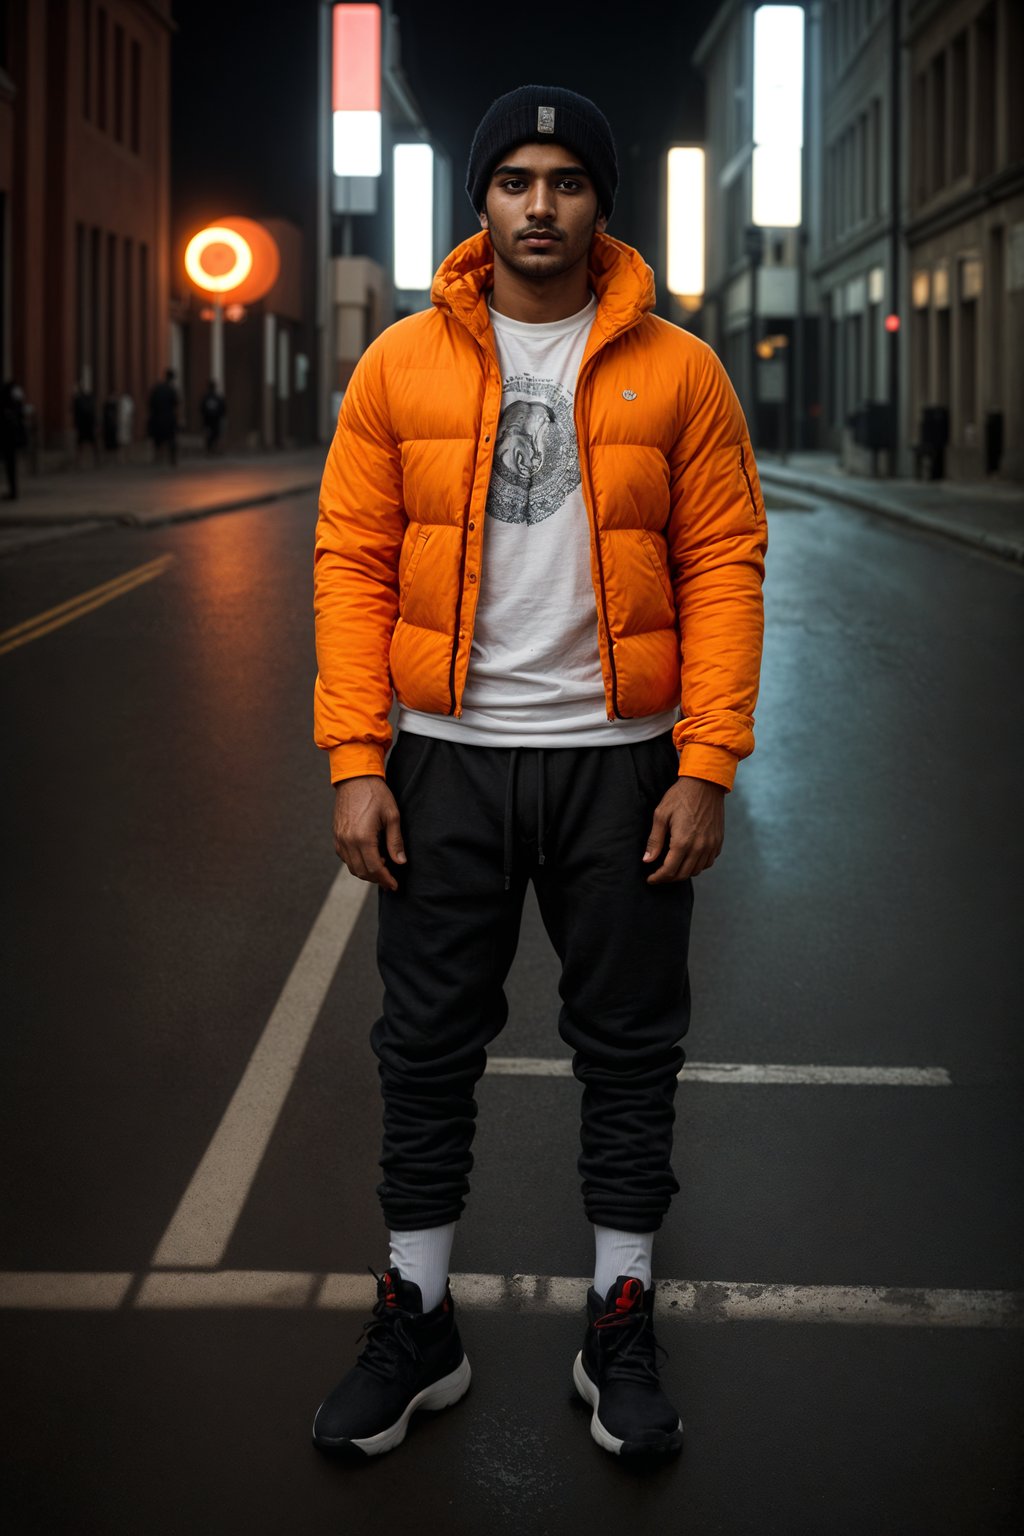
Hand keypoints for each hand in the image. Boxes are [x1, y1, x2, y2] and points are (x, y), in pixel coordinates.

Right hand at [332, 776, 406, 891]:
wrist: (355, 778)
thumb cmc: (376, 794)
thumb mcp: (392, 815)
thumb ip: (395, 841)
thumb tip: (401, 862)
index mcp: (362, 838)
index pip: (375, 869)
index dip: (386, 880)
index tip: (394, 885)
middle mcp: (347, 841)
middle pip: (362, 872)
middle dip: (377, 879)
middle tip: (390, 881)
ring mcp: (339, 839)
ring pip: (352, 867)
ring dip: (367, 872)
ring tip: (382, 868)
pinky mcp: (336, 836)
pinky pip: (345, 857)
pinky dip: (357, 863)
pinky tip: (369, 857)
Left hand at [643, 775, 724, 883]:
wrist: (705, 784)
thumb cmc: (680, 796)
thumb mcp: (661, 815)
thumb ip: (654, 841)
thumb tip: (647, 860)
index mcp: (683, 842)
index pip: (669, 870)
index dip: (658, 878)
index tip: (650, 879)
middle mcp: (699, 847)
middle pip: (683, 874)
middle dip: (669, 878)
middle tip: (659, 876)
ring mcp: (711, 845)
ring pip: (696, 870)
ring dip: (683, 873)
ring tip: (672, 868)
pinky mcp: (718, 841)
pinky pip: (708, 862)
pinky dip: (697, 865)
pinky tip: (688, 859)